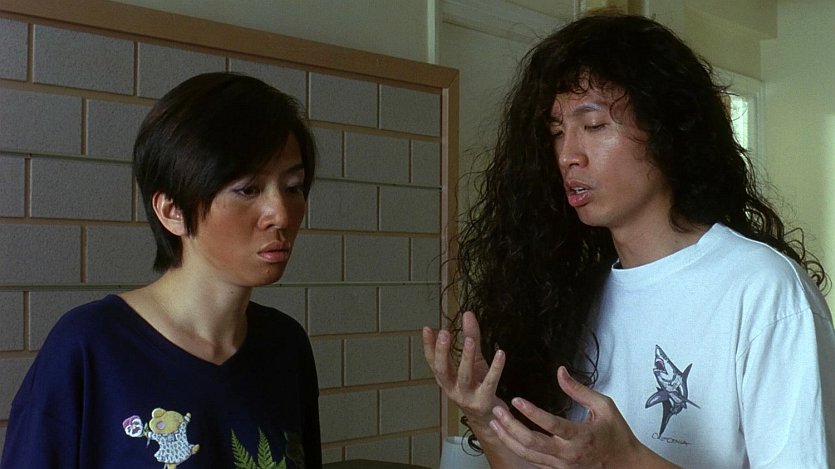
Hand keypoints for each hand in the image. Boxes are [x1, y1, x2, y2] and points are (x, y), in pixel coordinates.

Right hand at [422, 311, 507, 430]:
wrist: (489, 418)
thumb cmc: (478, 387)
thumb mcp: (474, 361)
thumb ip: (471, 337)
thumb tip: (467, 313)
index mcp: (446, 379)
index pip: (432, 361)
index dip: (428, 345)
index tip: (427, 328)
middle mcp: (452, 388)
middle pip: (443, 370)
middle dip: (442, 352)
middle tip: (443, 334)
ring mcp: (467, 396)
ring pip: (464, 376)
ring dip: (466, 358)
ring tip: (469, 341)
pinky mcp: (484, 401)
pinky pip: (490, 382)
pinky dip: (496, 368)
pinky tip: (501, 353)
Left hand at [489, 366, 673, 468]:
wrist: (625, 463)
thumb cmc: (616, 434)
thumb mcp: (604, 406)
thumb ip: (579, 389)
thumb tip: (560, 372)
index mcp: (581, 436)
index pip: (551, 424)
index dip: (531, 412)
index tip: (516, 400)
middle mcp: (568, 454)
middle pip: (532, 442)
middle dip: (510, 426)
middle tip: (498, 410)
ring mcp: (562, 465)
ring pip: (528, 455)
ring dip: (508, 438)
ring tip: (495, 422)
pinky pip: (533, 462)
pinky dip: (517, 449)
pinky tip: (506, 437)